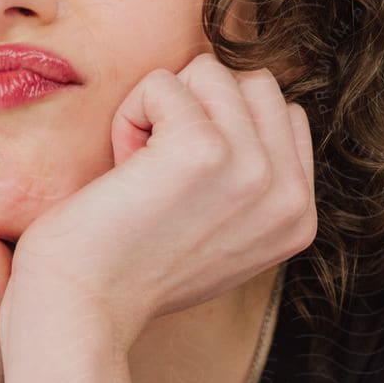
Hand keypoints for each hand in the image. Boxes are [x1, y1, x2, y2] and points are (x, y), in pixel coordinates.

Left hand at [5, 53, 315, 352]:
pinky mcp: (205, 149)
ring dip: (162, 109)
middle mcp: (290, 197)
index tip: (184, 188)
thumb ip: (250, 180)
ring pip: (211, 72)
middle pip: (254, 84)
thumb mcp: (221, 234)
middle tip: (159, 172)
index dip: (222, 129)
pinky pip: (163, 83)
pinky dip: (129, 115)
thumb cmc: (131, 269)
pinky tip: (121, 170)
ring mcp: (254, 171)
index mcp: (299, 217)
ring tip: (139, 170)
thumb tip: (244, 100)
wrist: (83, 310)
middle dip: (197, 108)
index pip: (283, 115)